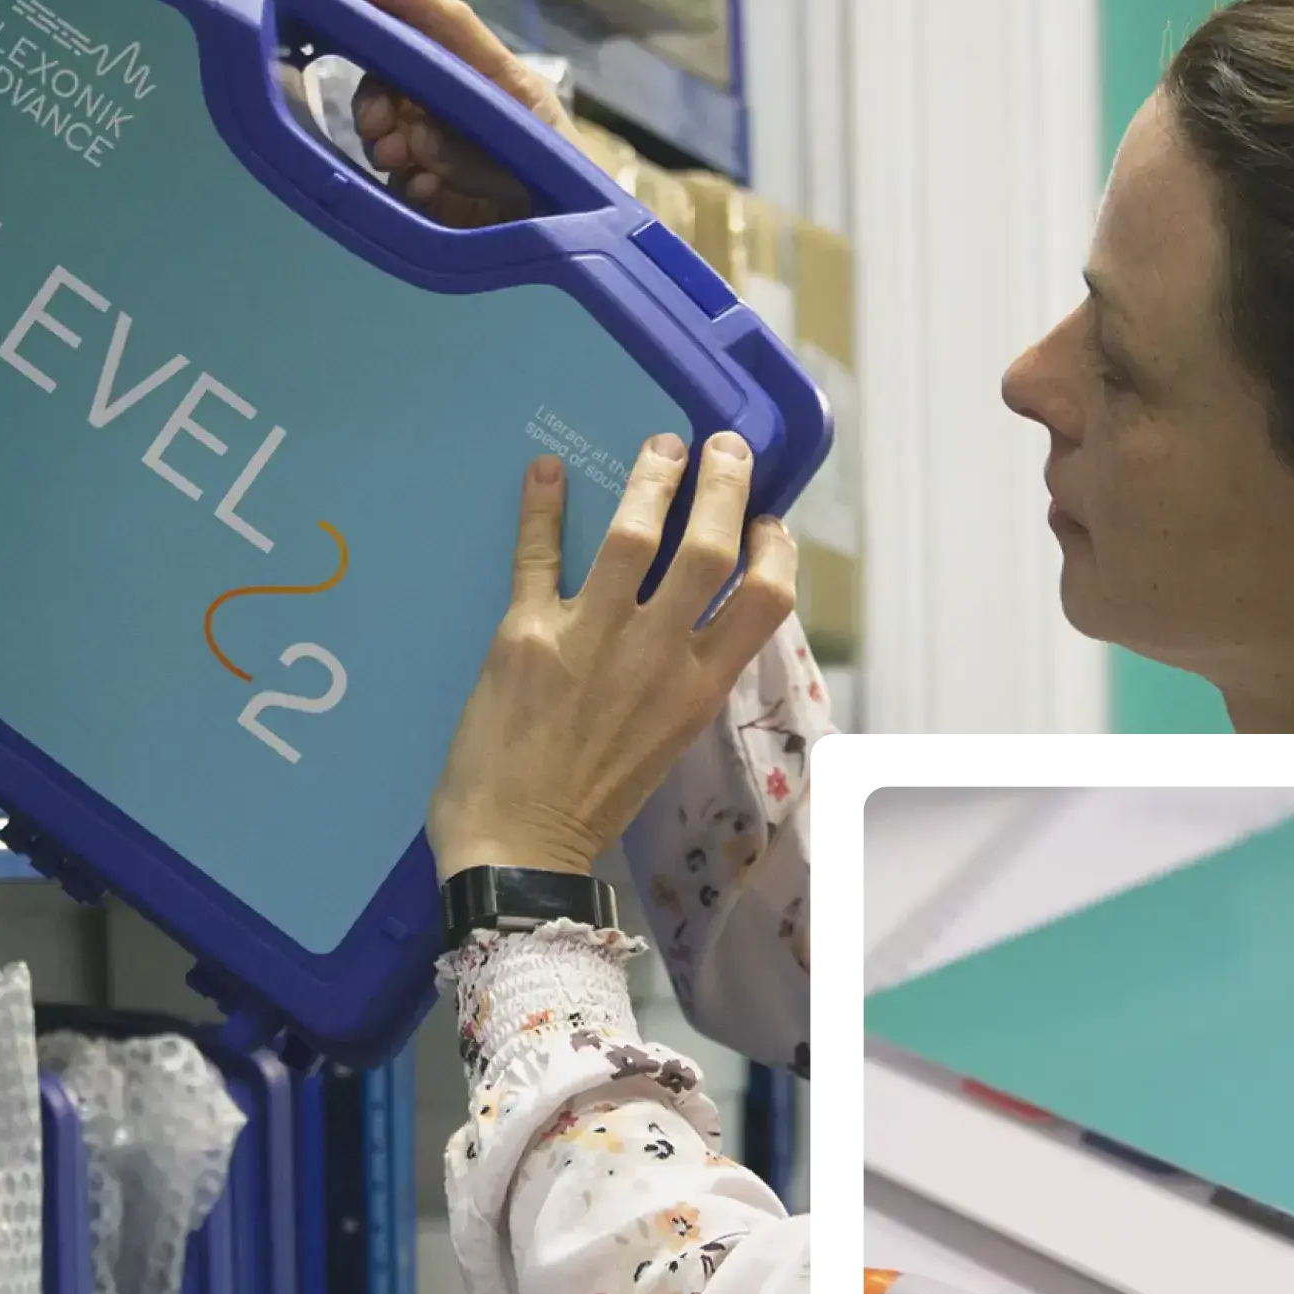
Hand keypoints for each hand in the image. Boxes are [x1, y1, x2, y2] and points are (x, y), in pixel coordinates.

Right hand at [353, 0, 576, 227]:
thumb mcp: (542, 138)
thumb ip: (482, 125)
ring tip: (394, 157)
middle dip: (376, 95)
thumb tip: (418, 137)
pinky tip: (426, 190)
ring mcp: (443, 157)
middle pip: (395, 83)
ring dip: (382, 139)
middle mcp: (460, 112)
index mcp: (491, 81)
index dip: (407, 7)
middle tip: (376, 122)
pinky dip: (404, 184)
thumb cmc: (576, 178)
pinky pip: (400, 186)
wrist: (580, 242)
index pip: (442, 34)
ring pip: (387, 133)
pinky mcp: (435, 202)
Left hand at [427, 431, 797, 884]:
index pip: (766, 599)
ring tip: (661, 446)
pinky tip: (545, 470)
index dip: (775, 550)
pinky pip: (538, 556)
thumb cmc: (594, 803)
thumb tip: (694, 624)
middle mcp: (656, 656)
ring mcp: (591, 639)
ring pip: (635, 536)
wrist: (518, 847)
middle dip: (725, 487)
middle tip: (726, 448)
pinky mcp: (526, 634)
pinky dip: (541, 507)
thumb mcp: (667, 742)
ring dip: (653, 479)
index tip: (768, 523)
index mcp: (699, 688)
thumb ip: (684, 679)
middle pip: (709, 550)